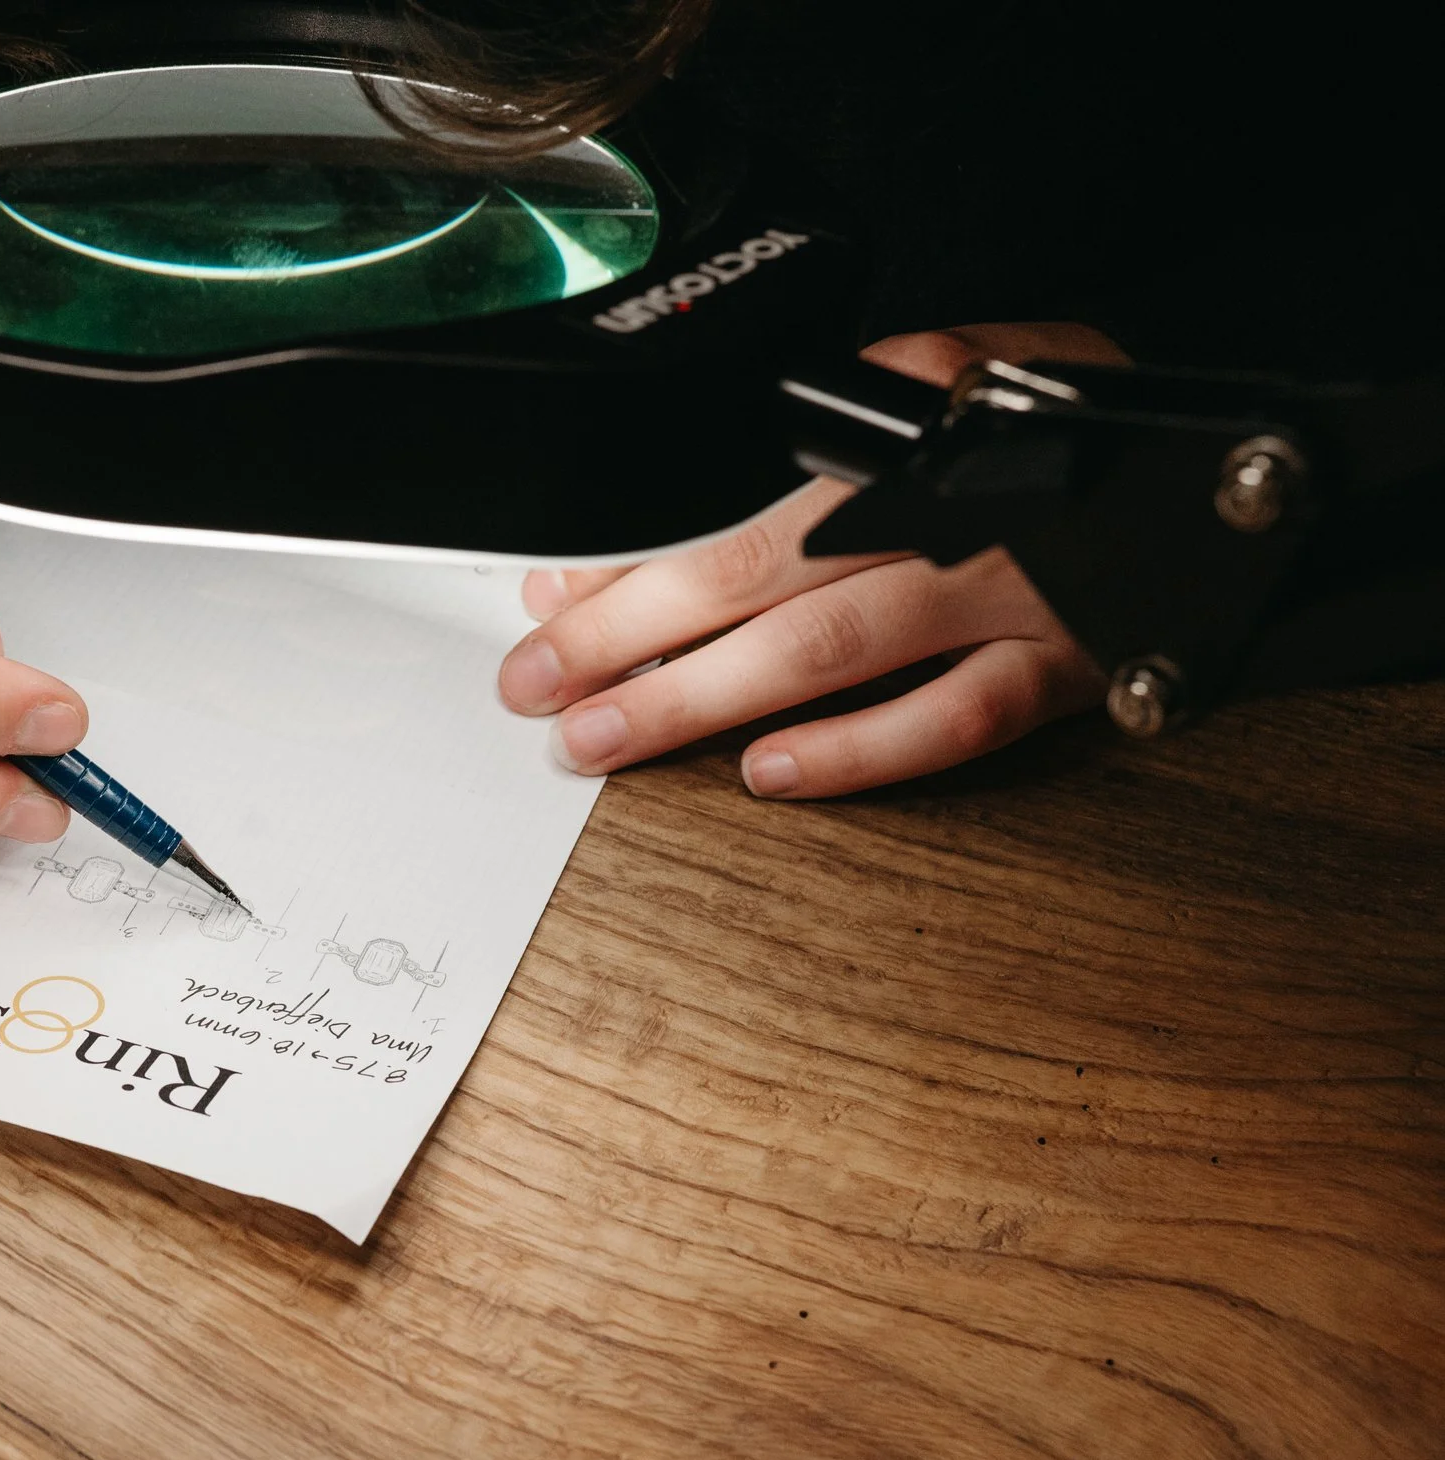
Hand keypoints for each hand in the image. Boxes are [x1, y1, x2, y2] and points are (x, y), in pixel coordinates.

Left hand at [500, 324, 1122, 796]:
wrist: (1219, 461)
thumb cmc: (1034, 427)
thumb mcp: (911, 393)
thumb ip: (769, 467)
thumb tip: (609, 549)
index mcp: (901, 410)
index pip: (730, 489)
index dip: (627, 554)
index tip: (545, 596)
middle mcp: (947, 496)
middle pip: (752, 569)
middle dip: (621, 634)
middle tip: (533, 683)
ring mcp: (1008, 584)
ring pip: (828, 649)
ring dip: (698, 700)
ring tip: (600, 738)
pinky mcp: (1061, 664)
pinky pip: (946, 720)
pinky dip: (854, 753)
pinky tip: (766, 773)